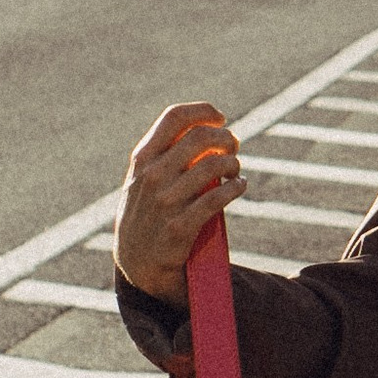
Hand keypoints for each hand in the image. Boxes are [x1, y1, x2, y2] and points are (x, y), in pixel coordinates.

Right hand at [115, 102, 244, 301]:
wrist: (138, 265)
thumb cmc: (147, 216)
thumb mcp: (142, 182)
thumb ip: (165, 156)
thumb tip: (207, 132)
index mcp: (142, 160)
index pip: (174, 117)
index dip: (203, 111)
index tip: (220, 118)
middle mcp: (152, 176)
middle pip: (201, 137)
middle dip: (226, 138)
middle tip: (234, 147)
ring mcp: (165, 202)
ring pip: (214, 165)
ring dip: (233, 164)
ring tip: (235, 171)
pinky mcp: (181, 227)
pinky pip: (218, 198)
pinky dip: (236, 187)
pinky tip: (239, 186)